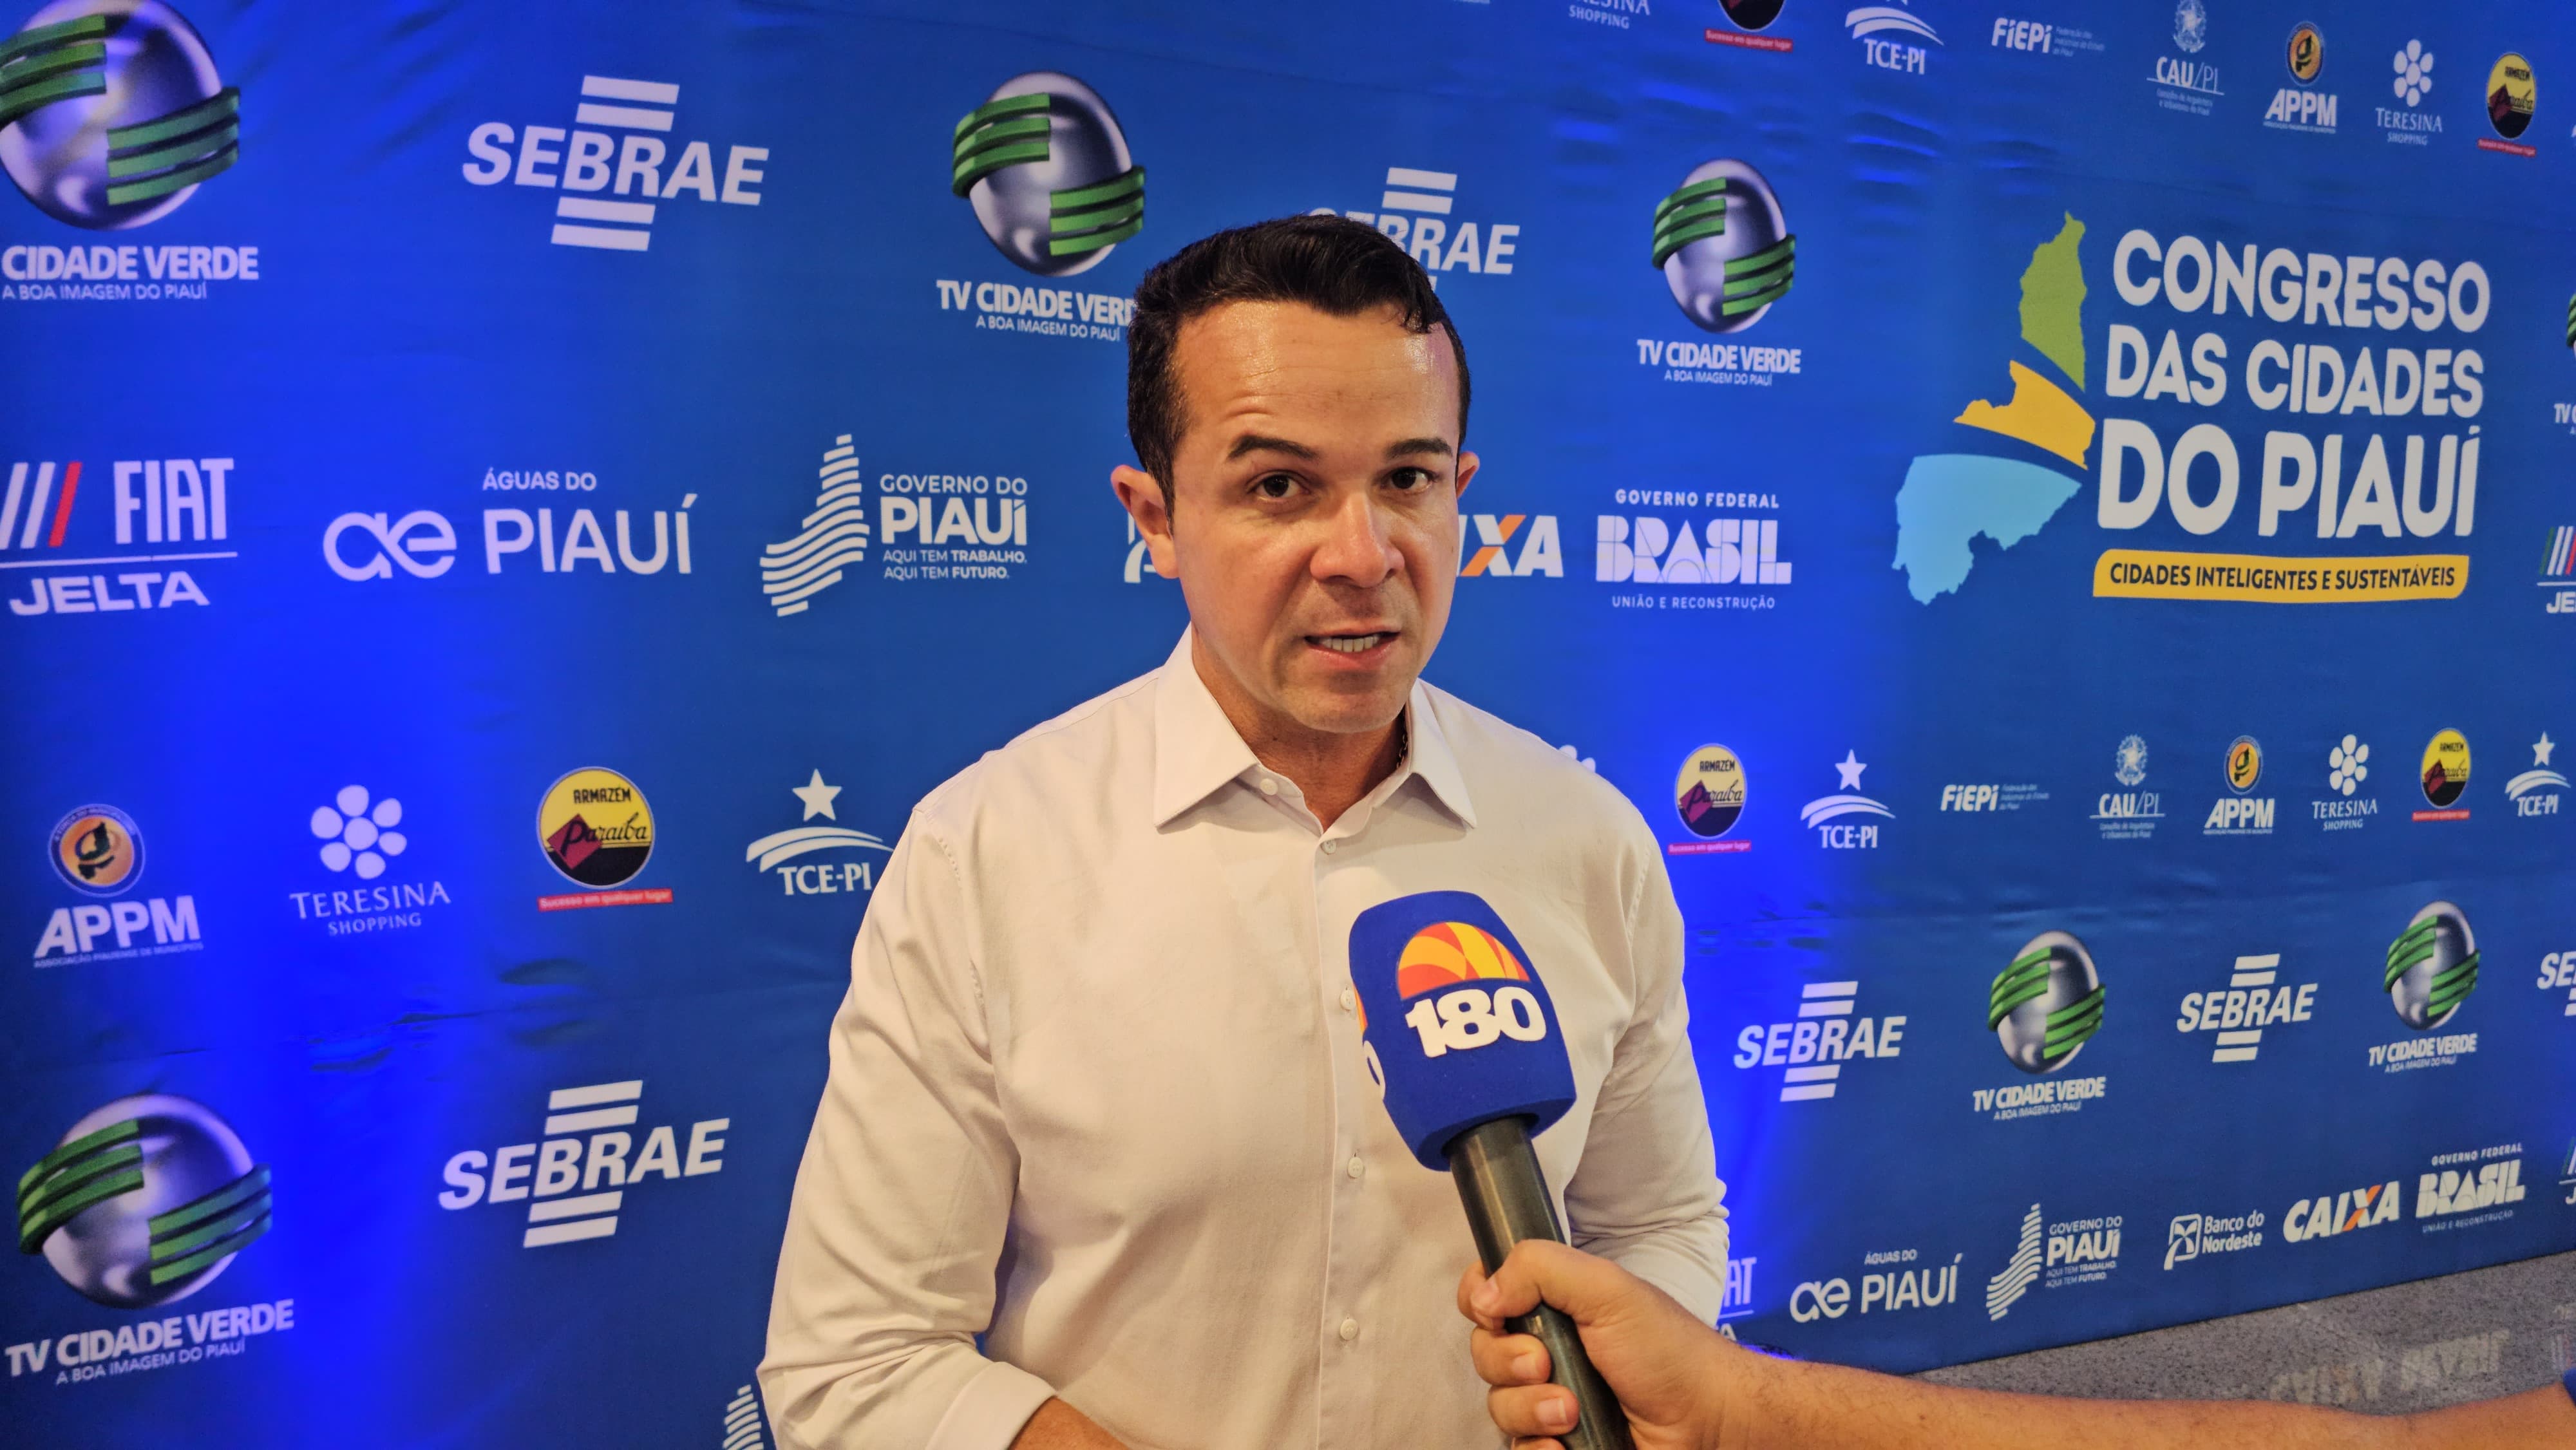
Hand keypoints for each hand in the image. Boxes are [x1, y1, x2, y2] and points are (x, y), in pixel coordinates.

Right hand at [1458, 1241, 1736, 1449]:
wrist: (1707, 1420)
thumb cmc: (1667, 1351)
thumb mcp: (1606, 1288)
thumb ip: (1539, 1268)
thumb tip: (1482, 1293)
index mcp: (1551, 1305)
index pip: (1484, 1294)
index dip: (1480, 1303)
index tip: (1499, 1313)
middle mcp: (1545, 1350)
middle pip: (1484, 1354)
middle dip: (1509, 1362)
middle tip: (1547, 1365)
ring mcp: (1549, 1399)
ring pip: (1498, 1406)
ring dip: (1530, 1409)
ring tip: (1571, 1411)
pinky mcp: (1558, 1442)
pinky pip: (1519, 1448)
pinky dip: (1538, 1448)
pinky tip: (1567, 1442)